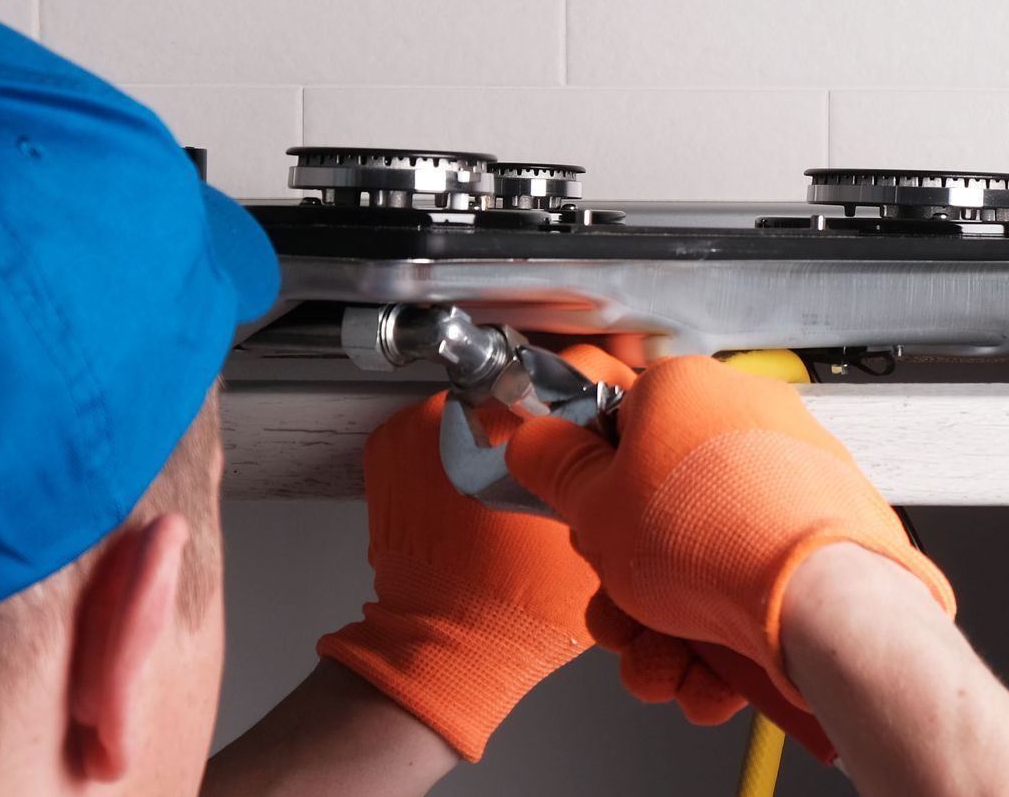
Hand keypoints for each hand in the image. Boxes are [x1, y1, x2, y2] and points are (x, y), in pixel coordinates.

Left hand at [315, 392, 598, 760]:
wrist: (439, 646)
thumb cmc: (518, 608)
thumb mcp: (598, 537)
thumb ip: (609, 475)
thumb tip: (620, 437)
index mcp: (527, 428)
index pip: (583, 362)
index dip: (608, 383)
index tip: (610, 402)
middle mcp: (467, 412)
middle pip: (528, 380)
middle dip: (550, 412)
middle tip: (559, 456)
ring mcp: (418, 425)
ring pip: (482, 400)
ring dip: (501, 427)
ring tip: (510, 479)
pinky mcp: (388, 444)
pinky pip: (438, 425)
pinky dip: (456, 446)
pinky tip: (469, 491)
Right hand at [504, 350, 954, 714]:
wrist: (821, 598)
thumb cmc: (717, 536)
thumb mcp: (593, 505)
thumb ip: (553, 468)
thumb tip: (532, 440)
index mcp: (686, 391)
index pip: (616, 433)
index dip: (592, 497)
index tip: (588, 533)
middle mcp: (743, 425)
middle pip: (656, 516)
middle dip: (627, 588)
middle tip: (622, 609)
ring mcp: (788, 484)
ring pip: (700, 569)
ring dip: (665, 634)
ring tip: (664, 658)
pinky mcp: (820, 542)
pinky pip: (752, 591)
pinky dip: (724, 644)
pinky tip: (711, 671)